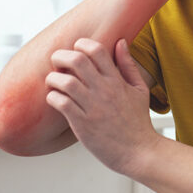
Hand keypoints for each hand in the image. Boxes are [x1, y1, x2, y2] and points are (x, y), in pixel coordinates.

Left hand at [45, 38, 159, 177]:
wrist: (138, 151)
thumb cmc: (138, 121)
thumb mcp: (139, 89)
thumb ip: (128, 65)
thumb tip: (120, 42)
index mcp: (118, 81)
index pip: (97, 50)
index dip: (81, 44)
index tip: (76, 49)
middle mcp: (104, 91)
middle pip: (77, 61)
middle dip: (61, 56)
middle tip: (57, 61)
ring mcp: (92, 107)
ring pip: (65, 81)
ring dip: (54, 78)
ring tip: (54, 82)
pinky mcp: (82, 124)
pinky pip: (61, 103)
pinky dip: (53, 97)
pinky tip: (55, 99)